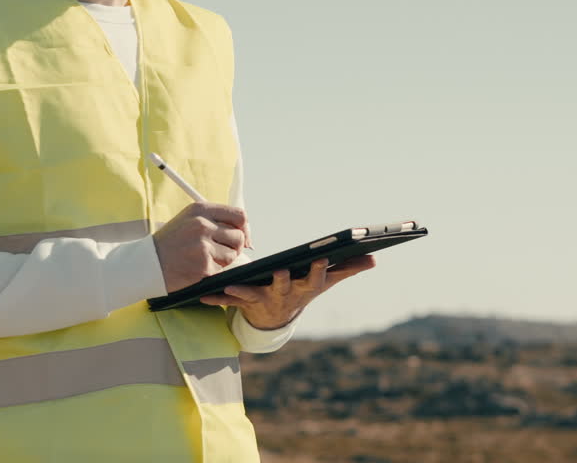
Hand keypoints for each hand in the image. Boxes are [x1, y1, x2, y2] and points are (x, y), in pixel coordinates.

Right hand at [153, 202, 250, 292]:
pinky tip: (198, 267)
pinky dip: (213, 271)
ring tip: (205, 259)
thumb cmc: (170, 242)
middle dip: (235, 247)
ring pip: (232, 254)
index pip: (239, 215)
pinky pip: (221, 269)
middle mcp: (203, 225)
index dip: (244, 228)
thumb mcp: (189, 219)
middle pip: (239, 236)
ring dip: (224, 260)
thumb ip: (214, 220)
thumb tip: (244, 231)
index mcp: (201, 210)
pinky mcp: (203, 266)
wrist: (148, 262)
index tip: (242, 237)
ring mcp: (203, 246)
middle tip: (221, 252)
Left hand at [199, 255, 376, 329]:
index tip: (319, 258)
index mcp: (305, 287)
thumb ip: (347, 269)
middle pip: (284, 287)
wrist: (275, 319)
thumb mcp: (324, 282)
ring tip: (230, 285)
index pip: (314, 278)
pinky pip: (228, 301)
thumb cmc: (302, 290)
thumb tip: (374, 258)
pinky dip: (216, 299)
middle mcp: (285, 295)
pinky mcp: (244, 302)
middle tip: (281, 271)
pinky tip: (202, 296)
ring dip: (242, 291)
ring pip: (252, 295)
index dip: (317, 270)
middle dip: (282, 280)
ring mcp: (263, 300)